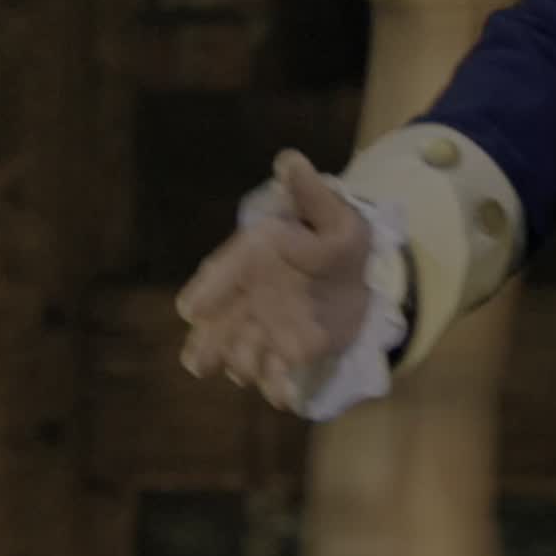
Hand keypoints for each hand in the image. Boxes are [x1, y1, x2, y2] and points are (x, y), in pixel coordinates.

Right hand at [174, 150, 376, 413]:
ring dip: (240, 363)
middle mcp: (250, 294)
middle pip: (216, 323)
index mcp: (254, 255)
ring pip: (239, 351)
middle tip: (198, 362)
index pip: (220, 273)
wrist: (362, 271)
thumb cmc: (339, 235)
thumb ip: (309, 192)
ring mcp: (264, 326)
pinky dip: (275, 387)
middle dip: (205, 344)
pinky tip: (283, 396)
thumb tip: (289, 159)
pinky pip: (273, 374)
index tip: (192, 309)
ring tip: (248, 370)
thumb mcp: (332, 211)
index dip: (206, 290)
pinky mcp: (286, 351)